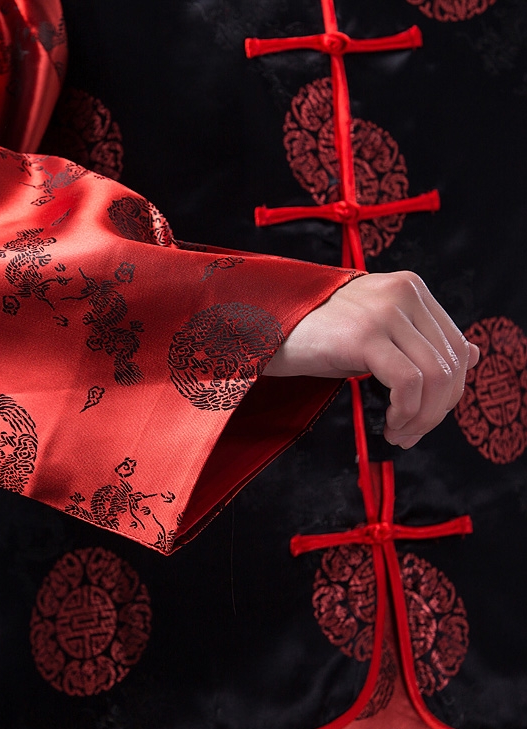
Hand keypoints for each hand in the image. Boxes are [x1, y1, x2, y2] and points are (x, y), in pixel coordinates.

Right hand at [263, 271, 479, 447]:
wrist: (260, 325)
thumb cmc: (312, 334)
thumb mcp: (374, 332)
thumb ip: (420, 340)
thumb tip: (474, 354)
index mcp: (410, 289)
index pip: (454, 346)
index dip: (449, 391)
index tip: (424, 419)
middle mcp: (404, 293)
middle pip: (450, 363)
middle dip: (438, 410)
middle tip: (411, 434)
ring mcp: (385, 311)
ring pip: (435, 376)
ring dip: (423, 417)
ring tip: (400, 434)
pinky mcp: (365, 334)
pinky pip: (408, 383)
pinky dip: (407, 412)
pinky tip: (389, 424)